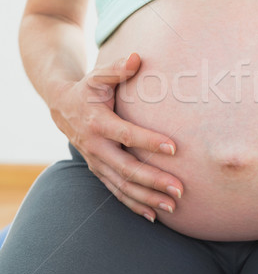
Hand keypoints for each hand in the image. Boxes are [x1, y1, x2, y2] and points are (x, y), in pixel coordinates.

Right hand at [50, 52, 182, 221]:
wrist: (61, 107)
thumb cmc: (88, 89)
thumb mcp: (99, 76)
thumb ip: (117, 68)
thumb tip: (137, 57)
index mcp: (98, 122)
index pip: (126, 135)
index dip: (149, 141)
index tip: (174, 148)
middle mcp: (95, 147)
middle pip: (126, 168)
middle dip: (153, 180)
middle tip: (179, 189)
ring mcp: (96, 162)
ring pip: (122, 186)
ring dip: (147, 198)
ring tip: (173, 206)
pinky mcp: (98, 171)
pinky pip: (115, 192)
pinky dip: (133, 205)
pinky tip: (153, 216)